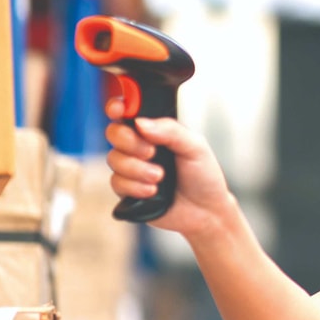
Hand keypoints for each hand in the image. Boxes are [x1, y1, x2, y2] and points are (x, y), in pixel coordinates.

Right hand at [103, 97, 234, 241]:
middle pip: (114, 133)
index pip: (129, 112)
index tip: (119, 110)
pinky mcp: (128, 190)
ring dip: (136, 169)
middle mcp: (140, 147)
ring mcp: (132, 168)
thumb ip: (171, 131)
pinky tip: (153, 192)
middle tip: (152, 152)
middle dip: (129, 142)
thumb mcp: (196, 147)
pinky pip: (117, 183)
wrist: (206, 212)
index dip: (117, 107)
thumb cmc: (204, 177)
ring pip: (113, 159)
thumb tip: (141, 122)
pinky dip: (135, 187)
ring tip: (159, 177)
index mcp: (156, 131)